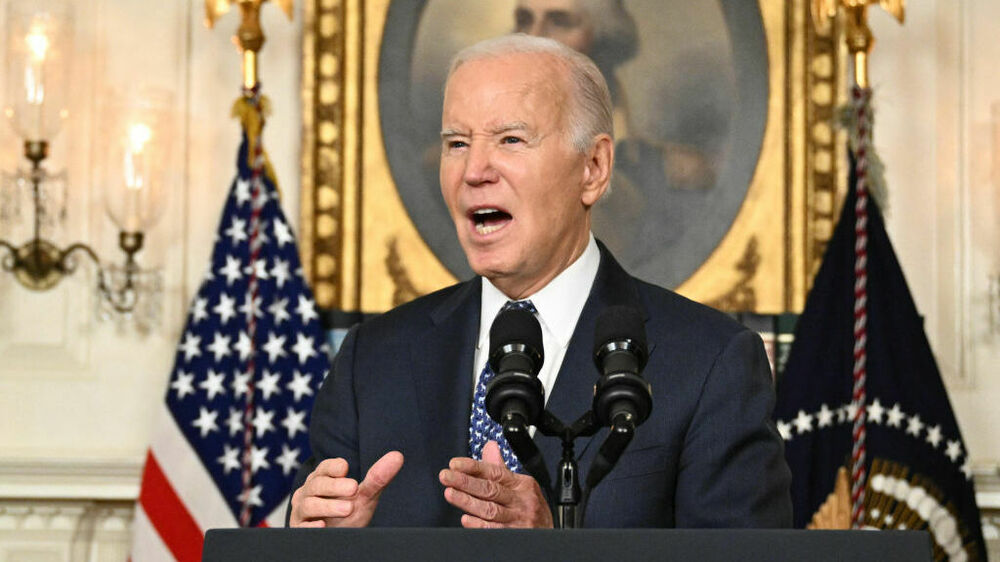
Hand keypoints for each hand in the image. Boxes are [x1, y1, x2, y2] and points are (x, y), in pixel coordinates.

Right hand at [289, 451, 403, 527]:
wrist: (338, 539)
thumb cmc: (348, 512)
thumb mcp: (364, 496)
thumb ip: (378, 478)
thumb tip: (398, 456)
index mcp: (322, 479)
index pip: (324, 468)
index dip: (333, 466)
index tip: (345, 468)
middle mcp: (308, 492)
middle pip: (317, 484)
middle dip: (334, 485)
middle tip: (354, 488)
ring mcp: (302, 511)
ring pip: (309, 504)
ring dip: (327, 506)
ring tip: (348, 509)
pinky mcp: (299, 529)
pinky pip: (301, 527)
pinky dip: (311, 526)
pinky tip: (322, 527)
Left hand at [439, 441, 552, 527]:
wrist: (549, 535)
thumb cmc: (532, 509)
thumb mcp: (521, 486)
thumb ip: (501, 469)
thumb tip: (489, 447)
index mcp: (522, 484)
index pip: (495, 472)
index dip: (473, 467)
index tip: (455, 464)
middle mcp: (520, 501)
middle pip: (490, 489)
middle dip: (466, 482)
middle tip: (446, 476)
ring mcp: (518, 520)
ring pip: (489, 510)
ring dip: (468, 502)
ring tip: (450, 493)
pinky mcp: (514, 536)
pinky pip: (493, 530)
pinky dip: (478, 525)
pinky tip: (465, 519)